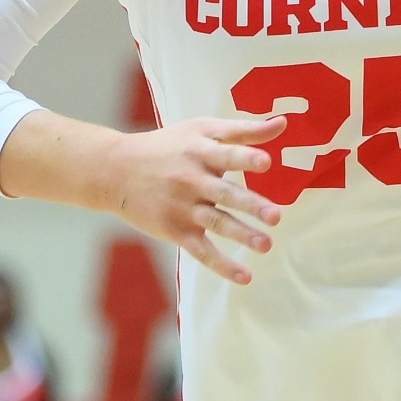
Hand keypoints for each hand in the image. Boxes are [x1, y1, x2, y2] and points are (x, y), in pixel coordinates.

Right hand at [105, 116, 286, 284]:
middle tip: (276, 216)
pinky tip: (245, 277)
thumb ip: (242, 129)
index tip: (266, 162)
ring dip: (242, 235)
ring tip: (266, 245)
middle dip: (251, 205)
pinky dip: (222, 265)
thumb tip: (284, 123)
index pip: (226, 154)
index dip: (246, 158)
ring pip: (216, 223)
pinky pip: (202, 250)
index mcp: (200, 151)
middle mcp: (192, 179)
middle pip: (225, 193)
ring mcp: (183, 207)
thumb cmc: (167, 146)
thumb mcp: (200, 130)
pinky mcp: (176, 230)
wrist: (116, 171)